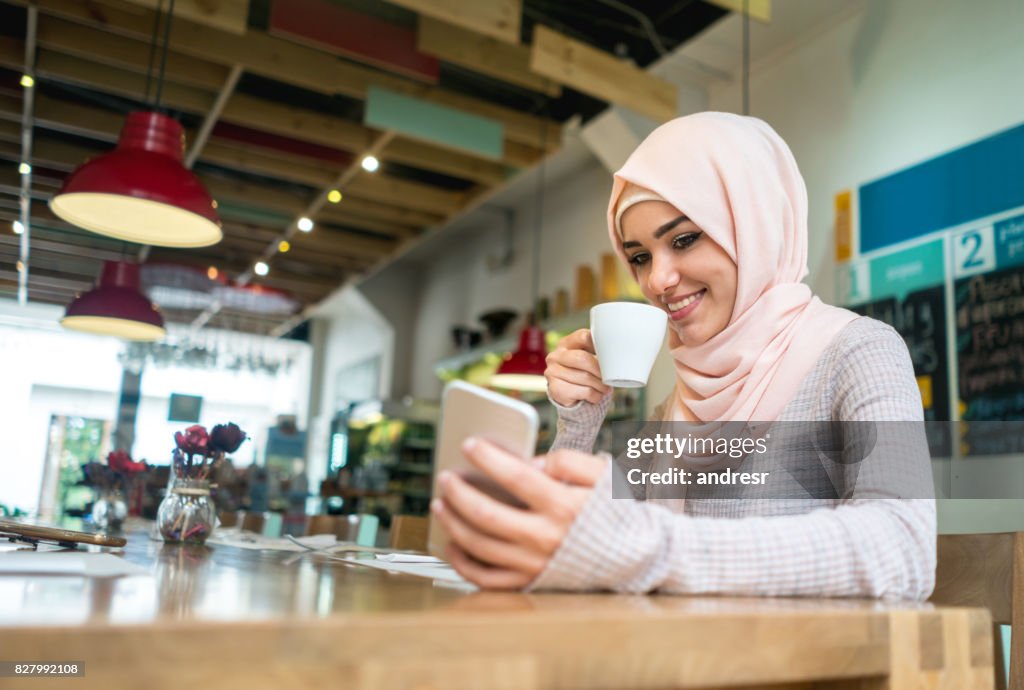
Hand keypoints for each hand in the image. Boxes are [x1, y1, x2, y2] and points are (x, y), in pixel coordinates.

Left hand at [433, 440, 606, 588]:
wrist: (636, 558)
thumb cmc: (615, 511)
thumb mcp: (603, 474)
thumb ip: (569, 461)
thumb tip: (532, 463)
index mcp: (565, 506)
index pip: (517, 477)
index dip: (489, 458)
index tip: (469, 444)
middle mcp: (547, 538)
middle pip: (487, 515)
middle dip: (458, 493)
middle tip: (445, 477)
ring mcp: (535, 564)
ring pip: (480, 545)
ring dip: (453, 522)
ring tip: (441, 503)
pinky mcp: (530, 584)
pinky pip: (486, 578)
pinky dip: (463, 561)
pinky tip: (452, 542)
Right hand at [544, 329, 610, 406]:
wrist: (569, 396)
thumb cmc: (582, 374)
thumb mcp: (587, 358)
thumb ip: (596, 351)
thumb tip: (615, 352)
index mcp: (565, 344)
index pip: (584, 337)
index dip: (599, 345)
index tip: (609, 355)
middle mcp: (555, 356)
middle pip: (583, 358)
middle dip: (600, 370)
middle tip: (609, 378)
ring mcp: (553, 372)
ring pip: (585, 377)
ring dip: (600, 385)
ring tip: (605, 388)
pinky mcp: (556, 389)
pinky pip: (584, 391)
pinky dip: (596, 395)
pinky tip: (596, 395)